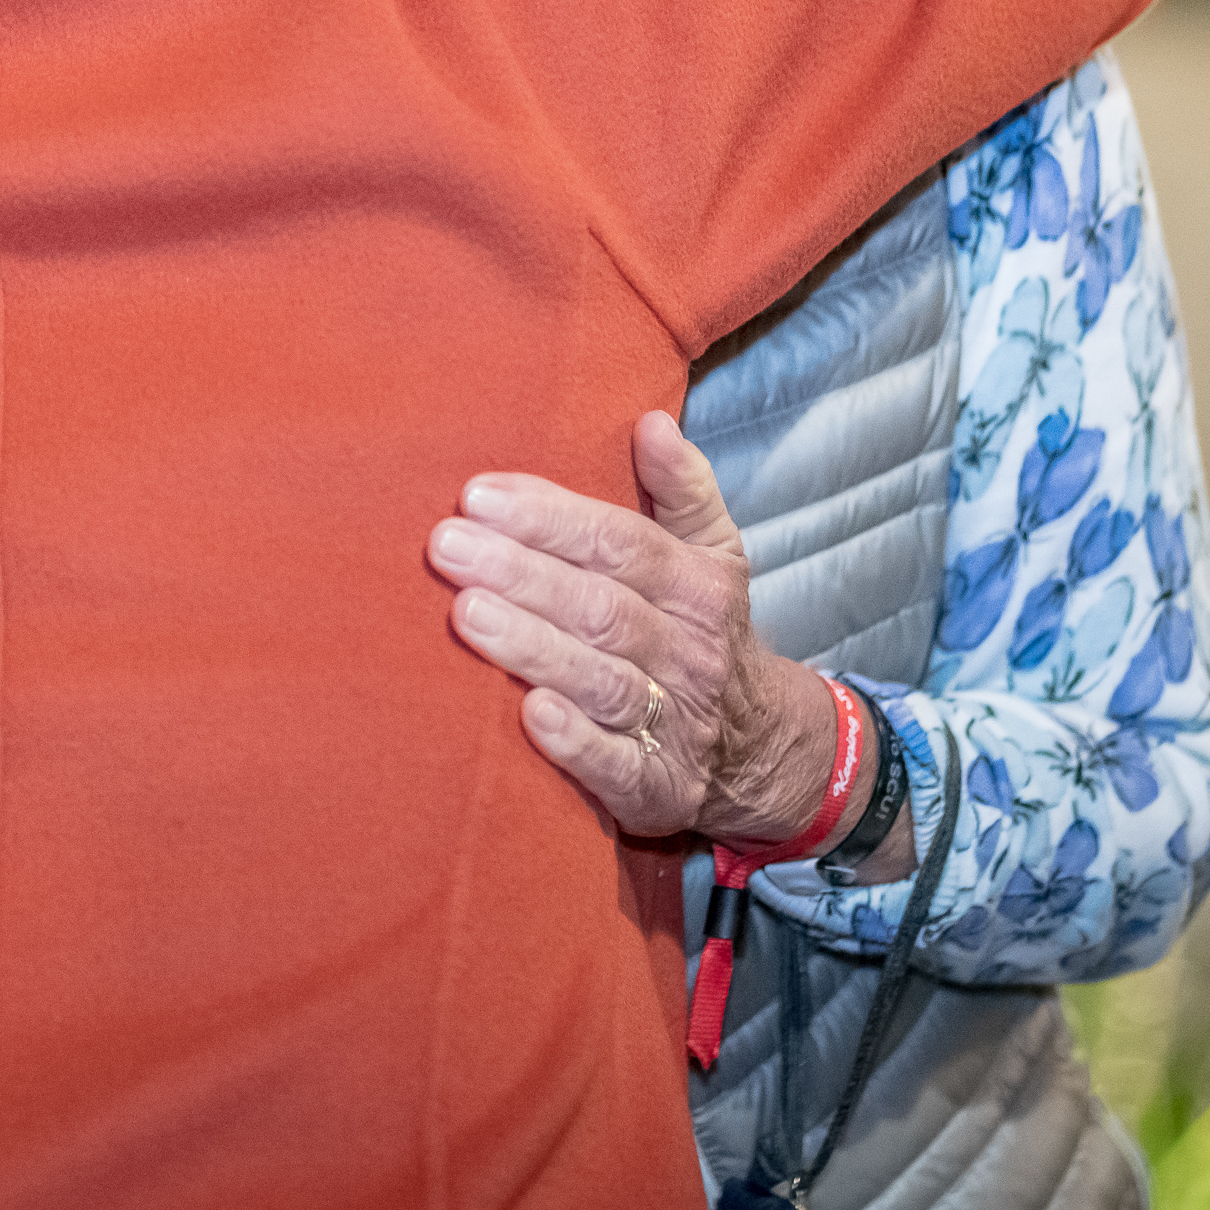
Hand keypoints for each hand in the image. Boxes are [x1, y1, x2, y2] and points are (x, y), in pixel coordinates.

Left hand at [431, 410, 904, 869]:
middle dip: (521, 573)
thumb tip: (651, 421)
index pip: (621, 543)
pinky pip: (617, 765)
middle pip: (601, 606)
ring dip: (532, 646)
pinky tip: (528, 714)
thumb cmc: (707, 634)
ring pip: (600, 679)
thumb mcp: (715, 555)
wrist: (764, 751)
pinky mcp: (656, 788)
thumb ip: (684, 488)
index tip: (478, 495)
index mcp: (696, 587)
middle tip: (446, 544)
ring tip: (467, 613)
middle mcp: (687, 652)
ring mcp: (673, 723)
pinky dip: (575, 743)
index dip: (550, 518)